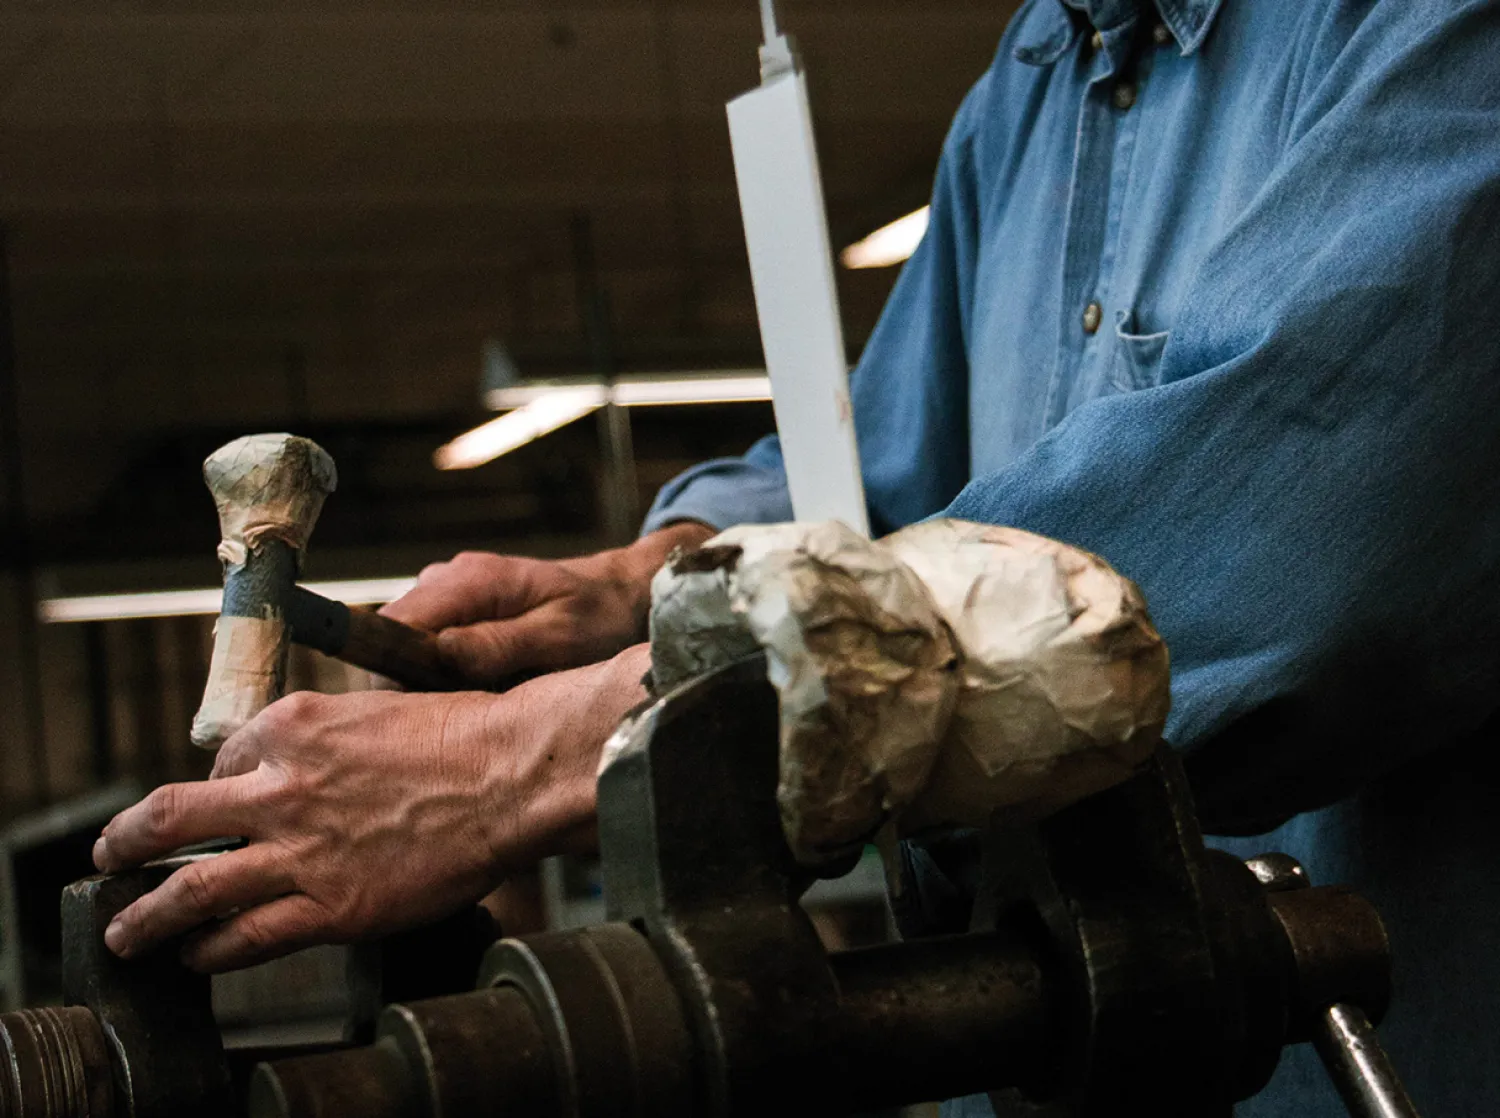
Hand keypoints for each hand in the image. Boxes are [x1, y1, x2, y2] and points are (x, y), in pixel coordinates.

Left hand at [91, 645, 651, 971]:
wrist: (510, 774)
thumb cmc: (464, 738)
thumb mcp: (375, 711)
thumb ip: (327, 739)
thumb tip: (304, 767)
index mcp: (291, 726)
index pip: (220, 763)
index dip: (214, 790)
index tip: (216, 808)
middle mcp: (280, 786)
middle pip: (168, 818)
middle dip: (125, 844)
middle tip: (109, 859)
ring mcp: (299, 849)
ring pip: (190, 890)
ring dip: (144, 916)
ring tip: (125, 932)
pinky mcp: (329, 906)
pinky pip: (244, 938)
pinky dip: (208, 951)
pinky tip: (196, 957)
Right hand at [381, 521, 712, 685]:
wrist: (623, 596)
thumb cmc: (600, 616)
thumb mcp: (560, 637)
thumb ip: (501, 643)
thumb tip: (441, 653)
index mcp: (471, 580)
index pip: (394, 625)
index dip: (392, 672)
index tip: (417, 713)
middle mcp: (450, 578)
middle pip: (393, 637)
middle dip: (410, 680)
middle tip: (453, 715)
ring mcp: (452, 591)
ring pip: (408, 645)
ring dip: (428, 678)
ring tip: (473, 703)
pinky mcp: (460, 609)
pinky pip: (429, 645)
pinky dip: (445, 671)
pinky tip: (480, 689)